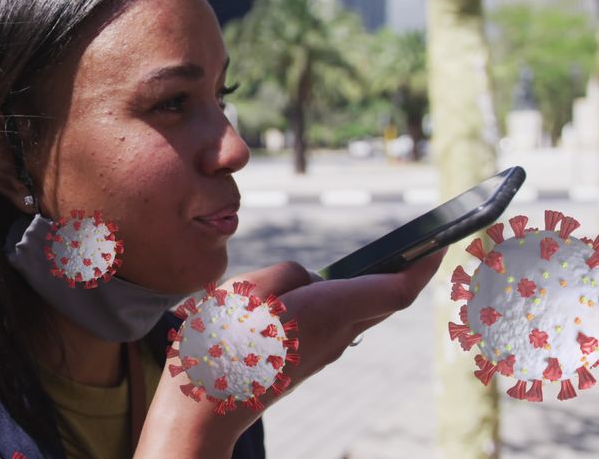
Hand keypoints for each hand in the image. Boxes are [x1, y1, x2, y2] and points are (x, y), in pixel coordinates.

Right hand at [134, 251, 444, 457]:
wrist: (206, 406)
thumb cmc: (222, 344)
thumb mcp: (248, 288)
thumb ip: (288, 274)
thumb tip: (309, 283)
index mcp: (328, 310)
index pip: (395, 288)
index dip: (423, 264)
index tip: (444, 242)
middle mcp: (335, 334)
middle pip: (383, 301)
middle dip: (406, 273)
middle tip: (423, 247)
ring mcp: (321, 353)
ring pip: (356, 313)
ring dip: (370, 289)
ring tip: (373, 264)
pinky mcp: (304, 362)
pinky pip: (331, 323)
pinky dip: (338, 304)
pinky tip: (319, 295)